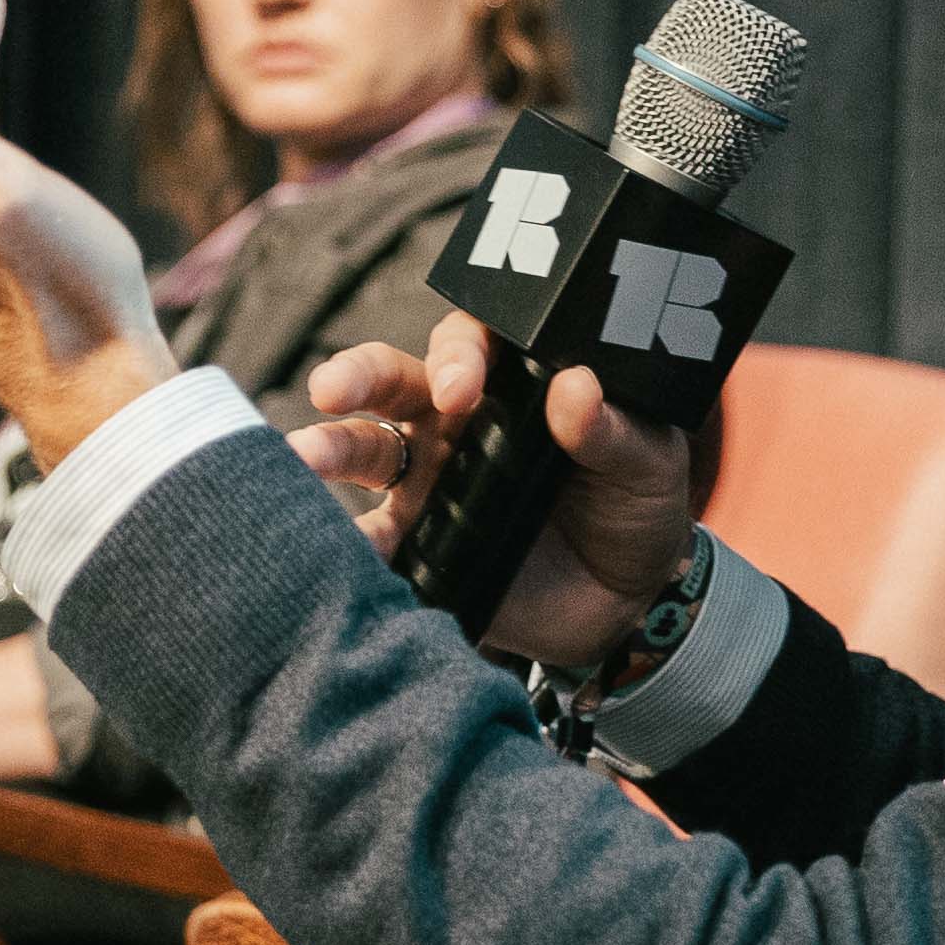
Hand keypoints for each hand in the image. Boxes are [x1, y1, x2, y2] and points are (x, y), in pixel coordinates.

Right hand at [287, 314, 708, 665]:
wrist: (626, 603)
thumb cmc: (636, 508)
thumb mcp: (647, 463)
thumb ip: (611, 429)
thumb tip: (576, 389)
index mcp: (512, 384)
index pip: (470, 341)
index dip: (457, 353)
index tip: (462, 388)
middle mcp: (455, 422)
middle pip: (391, 381)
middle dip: (356, 376)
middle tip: (330, 390)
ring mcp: (428, 482)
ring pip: (362, 449)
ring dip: (326, 449)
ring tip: (298, 460)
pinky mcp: (417, 544)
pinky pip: (370, 538)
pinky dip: (346, 543)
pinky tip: (328, 549)